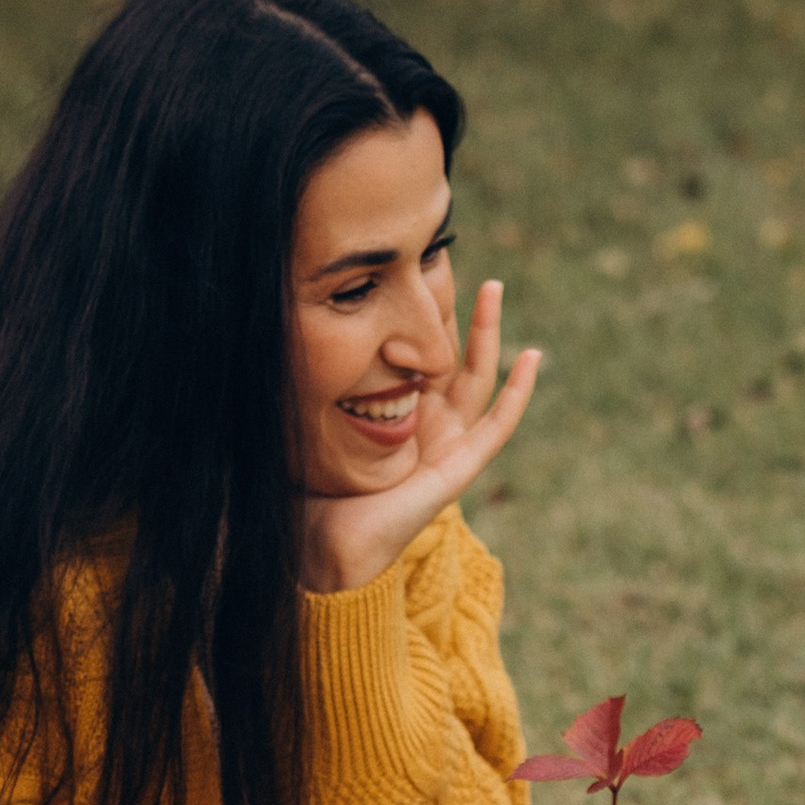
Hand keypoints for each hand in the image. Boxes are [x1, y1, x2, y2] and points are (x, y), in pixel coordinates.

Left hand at [298, 278, 542, 592]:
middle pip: (448, 355)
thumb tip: (274, 328)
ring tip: (493, 289)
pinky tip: (530, 357)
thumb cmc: (311, 491)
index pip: (413, 351)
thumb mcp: (308, 419)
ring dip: (489, 334)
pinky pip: (497, 425)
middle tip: (452, 262)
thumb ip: (308, 382)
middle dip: (454, 310)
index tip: (416, 266)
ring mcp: (446, 445)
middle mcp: (425, 425)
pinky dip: (517, 392)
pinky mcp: (458, 467)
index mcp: (394, 413)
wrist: (325, 542)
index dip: (418, 311)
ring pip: (477, 377)